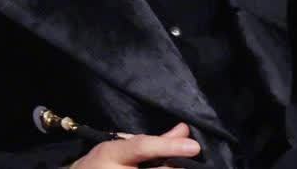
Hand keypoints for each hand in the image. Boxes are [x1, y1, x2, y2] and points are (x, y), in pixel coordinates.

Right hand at [69, 122, 200, 168]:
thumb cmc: (102, 163)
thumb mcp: (121, 146)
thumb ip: (154, 141)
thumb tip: (184, 130)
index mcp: (112, 154)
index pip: (143, 147)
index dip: (170, 146)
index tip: (194, 146)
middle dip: (178, 166)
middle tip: (191, 161)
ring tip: (178, 165)